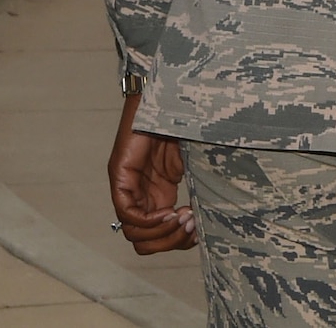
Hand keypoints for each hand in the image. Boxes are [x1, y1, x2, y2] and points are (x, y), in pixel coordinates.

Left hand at [107, 93, 195, 253]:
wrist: (168, 93)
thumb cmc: (186, 120)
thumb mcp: (195, 161)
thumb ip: (199, 185)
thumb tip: (215, 211)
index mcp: (157, 193)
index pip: (157, 235)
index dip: (178, 240)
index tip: (198, 228)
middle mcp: (140, 195)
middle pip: (144, 241)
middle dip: (170, 242)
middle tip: (192, 227)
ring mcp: (128, 187)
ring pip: (134, 232)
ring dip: (163, 233)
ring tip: (184, 218)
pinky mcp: (120, 176)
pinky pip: (127, 212)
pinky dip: (150, 220)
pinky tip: (171, 211)